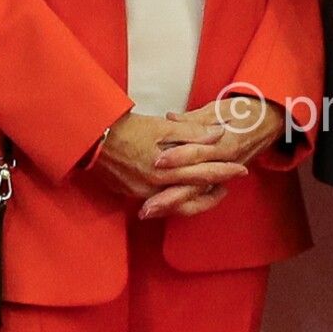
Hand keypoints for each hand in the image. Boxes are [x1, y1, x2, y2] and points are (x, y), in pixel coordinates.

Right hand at [93, 111, 247, 221]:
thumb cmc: (127, 128)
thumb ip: (192, 132)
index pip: (203, 173)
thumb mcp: (162, 127)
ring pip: (177, 205)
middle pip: (193, 195)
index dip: (224, 171)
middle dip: (214, 191)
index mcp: (165, 169)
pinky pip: (160, 202)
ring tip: (211, 190)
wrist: (91, 138)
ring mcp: (142, 193)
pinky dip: (176, 198)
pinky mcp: (131, 194)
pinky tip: (183, 190)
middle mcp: (155, 186)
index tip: (241, 169)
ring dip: (196, 198)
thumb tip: (218, 134)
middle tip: (231, 184)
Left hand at [145, 97, 289, 217]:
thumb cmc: (246, 112)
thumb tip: (170, 118)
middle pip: (197, 183)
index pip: (200, 152)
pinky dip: (184, 204)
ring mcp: (226, 174)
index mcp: (229, 142)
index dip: (179, 157)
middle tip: (147, 205)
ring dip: (174, 204)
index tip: (157, 161)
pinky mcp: (224, 179)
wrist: (272, 122)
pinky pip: (204, 195)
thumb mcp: (221, 108)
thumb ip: (194, 119)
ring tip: (150, 211)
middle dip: (171, 196)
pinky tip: (165, 210)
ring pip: (198, 193)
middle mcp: (227, 163)